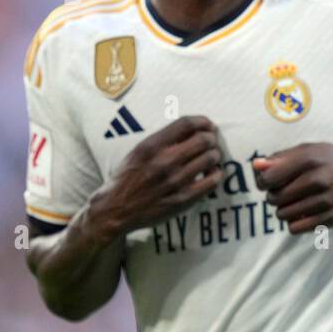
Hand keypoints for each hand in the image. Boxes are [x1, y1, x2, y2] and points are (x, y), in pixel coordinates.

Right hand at [88, 116, 222, 237]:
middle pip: (203, 139)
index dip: (202, 121)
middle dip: (212, 138)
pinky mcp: (183, 199)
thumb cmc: (129, 178)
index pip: (186, 124)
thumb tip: (193, 128)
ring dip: (215, 155)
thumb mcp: (139, 152)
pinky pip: (212, 181)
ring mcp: (174, 181)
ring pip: (210, 158)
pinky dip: (216, 174)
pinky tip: (211, 174)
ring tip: (212, 157)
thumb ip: (163, 140)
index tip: (208, 125)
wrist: (116, 210)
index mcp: (151, 146)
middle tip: (211, 142)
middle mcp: (163, 162)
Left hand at [253, 143, 332, 233]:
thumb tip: (255, 166)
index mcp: (309, 158)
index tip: (269, 182)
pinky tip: (301, 214)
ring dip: (283, 210)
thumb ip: (282, 157)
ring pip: (283, 215)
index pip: (268, 177)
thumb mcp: (311, 150)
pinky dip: (294, 223)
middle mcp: (318, 178)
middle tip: (284, 192)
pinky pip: (296, 228)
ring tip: (293, 203)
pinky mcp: (332, 217)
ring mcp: (326, 200)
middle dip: (274, 196)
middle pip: (274, 198)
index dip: (263, 182)